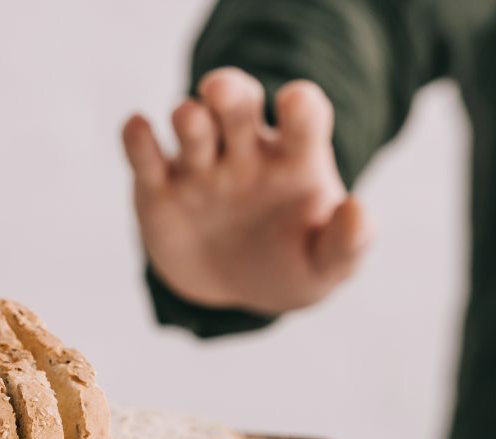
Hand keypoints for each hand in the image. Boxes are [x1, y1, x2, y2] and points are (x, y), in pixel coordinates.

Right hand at [122, 67, 372, 315]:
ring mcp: (200, 166)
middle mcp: (244, 150)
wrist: (236, 290)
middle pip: (237, 103)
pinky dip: (137, 138)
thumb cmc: (291, 266)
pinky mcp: (158, 189)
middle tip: (220, 92)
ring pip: (191, 123)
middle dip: (228, 91)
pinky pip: (144, 155)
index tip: (294, 103)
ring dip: (188, 117)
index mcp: (294, 157)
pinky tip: (138, 129)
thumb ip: (347, 243)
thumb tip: (358, 211)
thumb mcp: (327, 266)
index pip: (302, 115)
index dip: (299, 106)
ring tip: (189, 122)